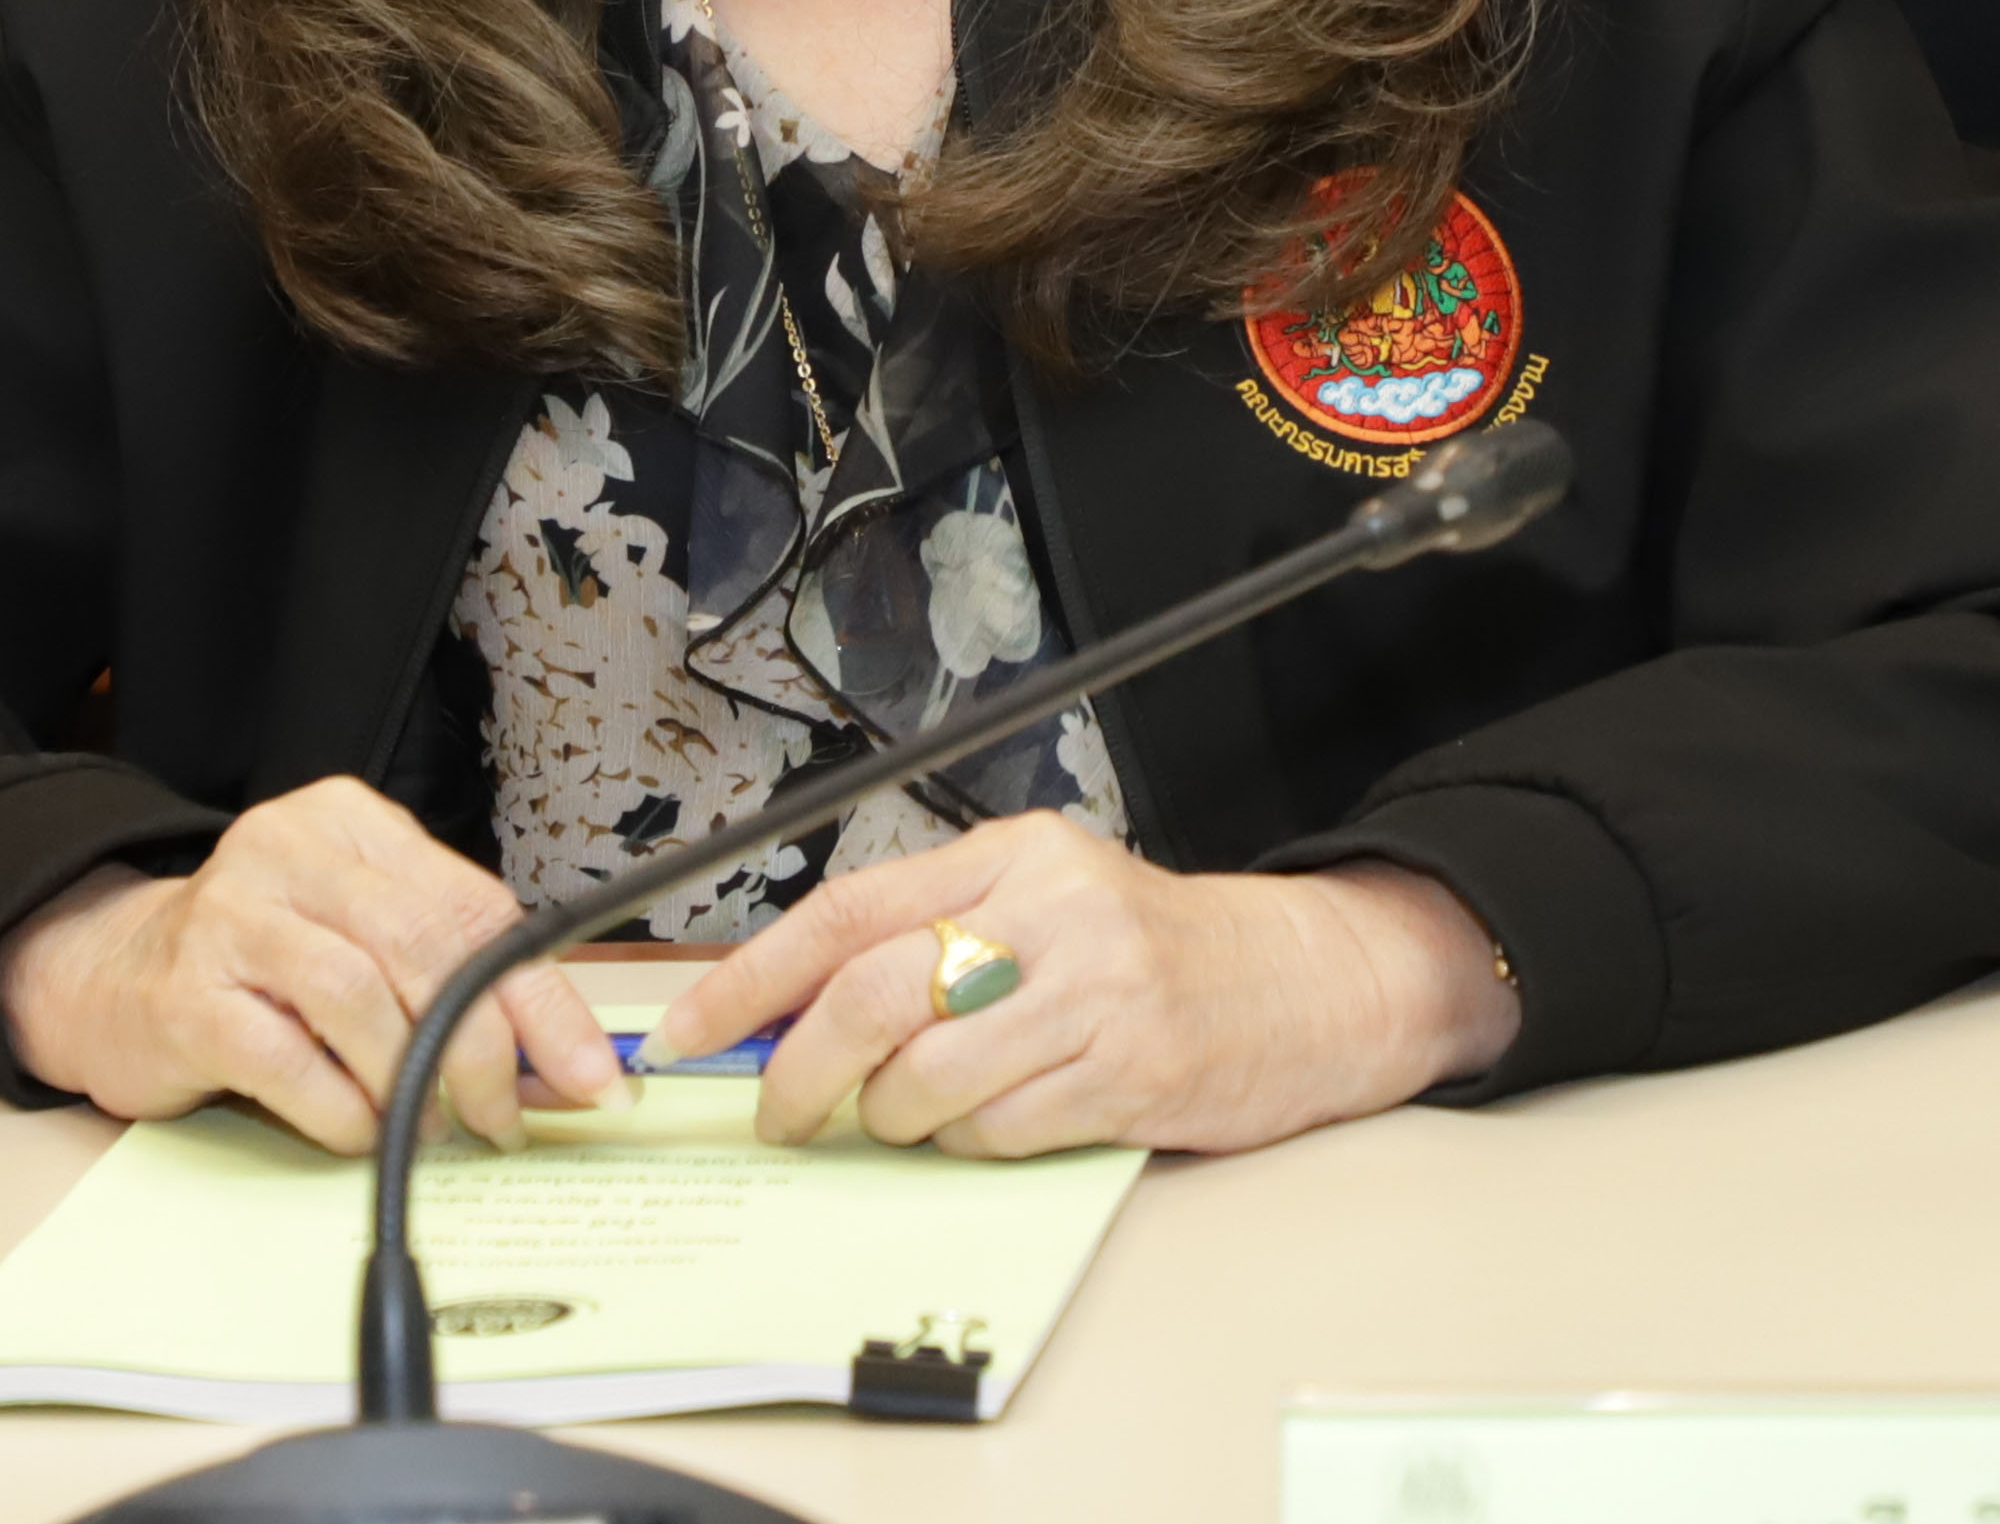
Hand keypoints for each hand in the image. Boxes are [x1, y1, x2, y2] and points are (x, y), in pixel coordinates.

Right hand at [0, 779, 626, 1156]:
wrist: (111, 977)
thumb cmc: (261, 963)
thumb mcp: (362, 936)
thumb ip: (455, 973)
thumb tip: (567, 1060)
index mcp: (349, 824)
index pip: (474, 906)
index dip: (543, 999)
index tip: (592, 1073)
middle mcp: (288, 851)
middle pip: (423, 947)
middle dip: (484, 1049)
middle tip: (507, 1117)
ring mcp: (231, 917)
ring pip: (359, 996)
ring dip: (411, 1080)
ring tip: (428, 1127)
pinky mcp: (187, 995)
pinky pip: (289, 1061)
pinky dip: (340, 1109)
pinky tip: (356, 1129)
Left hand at [637, 813, 1517, 1158]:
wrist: (1310, 980)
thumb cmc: (1156, 950)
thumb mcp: (1044, 901)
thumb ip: (929, 934)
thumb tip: (786, 1009)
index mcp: (1014, 855)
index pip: (847, 912)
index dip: (751, 979)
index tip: (689, 1033)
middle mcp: (1050, 912)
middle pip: (873, 995)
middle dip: (802, 1071)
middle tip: (780, 1113)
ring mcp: (1095, 994)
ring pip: (928, 1077)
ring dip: (896, 1119)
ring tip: (918, 1113)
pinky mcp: (1130, 1072)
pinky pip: (998, 1130)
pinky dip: (971, 1144)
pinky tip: (998, 1123)